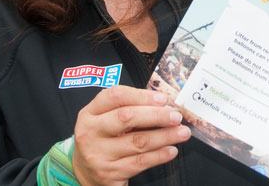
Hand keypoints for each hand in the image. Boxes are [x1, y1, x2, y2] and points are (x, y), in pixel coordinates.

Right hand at [72, 86, 190, 185]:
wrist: (86, 173)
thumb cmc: (103, 140)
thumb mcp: (106, 121)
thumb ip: (128, 109)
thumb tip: (164, 105)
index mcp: (89, 113)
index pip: (115, 96)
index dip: (142, 95)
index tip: (163, 99)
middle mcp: (90, 132)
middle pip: (126, 117)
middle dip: (156, 115)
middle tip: (176, 116)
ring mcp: (98, 154)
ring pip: (138, 141)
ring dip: (165, 136)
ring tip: (182, 133)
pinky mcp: (109, 173)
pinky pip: (140, 162)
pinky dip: (159, 155)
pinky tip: (171, 150)